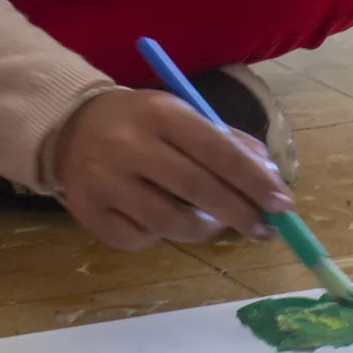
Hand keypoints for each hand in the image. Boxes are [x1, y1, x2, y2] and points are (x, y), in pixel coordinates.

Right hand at [51, 88, 293, 250]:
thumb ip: (227, 141)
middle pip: (197, 190)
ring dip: (203, 229)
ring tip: (215, 223)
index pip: (217, 150)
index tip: (283, 204)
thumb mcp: (181, 115)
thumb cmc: (141, 122)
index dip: (254, 180)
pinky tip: (160, 218)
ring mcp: (104, 182)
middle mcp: (129, 145)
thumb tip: (269, 177)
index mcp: (160, 112)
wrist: (70, 126)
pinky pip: (140, 239)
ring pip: (170, 223)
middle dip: (240, 213)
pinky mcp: (88, 214)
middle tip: (265, 229)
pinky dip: (160, 236)